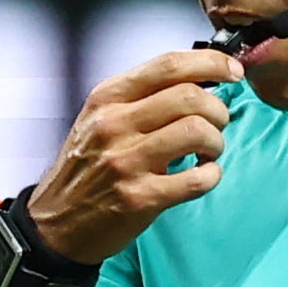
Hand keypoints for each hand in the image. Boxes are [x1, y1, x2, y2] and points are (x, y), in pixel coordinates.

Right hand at [24, 49, 240, 263]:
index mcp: (107, 98)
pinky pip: (197, 179)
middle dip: (218, 109)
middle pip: (189, 96)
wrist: (55, 223)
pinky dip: (212, 176)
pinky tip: (203, 176)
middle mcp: (114, 125)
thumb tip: (198, 80)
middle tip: (218, 124)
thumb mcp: (99, 119)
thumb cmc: (86, 169)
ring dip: (216, 142)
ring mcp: (125, 161)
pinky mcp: (139, 197)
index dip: (211, 63)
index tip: (232, 72)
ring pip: (196, 132)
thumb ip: (141, 98)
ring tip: (208, 152)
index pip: (168, 64)